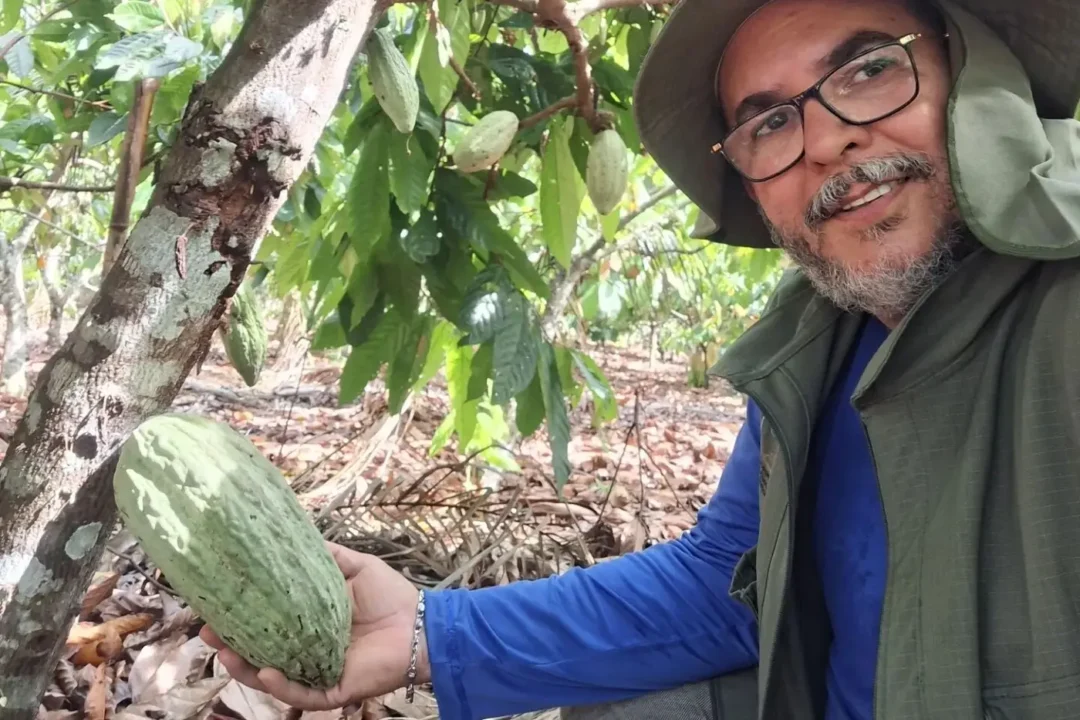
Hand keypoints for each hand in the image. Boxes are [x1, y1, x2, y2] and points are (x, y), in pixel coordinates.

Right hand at [200, 541, 428, 709]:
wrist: (422, 624)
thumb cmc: (392, 597)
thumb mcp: (355, 568)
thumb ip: (327, 556)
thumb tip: (297, 536)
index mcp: (310, 624)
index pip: (266, 625)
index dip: (239, 618)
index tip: (213, 604)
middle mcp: (309, 651)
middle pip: (260, 654)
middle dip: (230, 646)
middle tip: (207, 630)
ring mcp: (320, 672)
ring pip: (273, 678)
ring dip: (245, 669)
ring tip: (223, 652)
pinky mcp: (335, 689)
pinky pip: (303, 693)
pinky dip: (282, 685)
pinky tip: (265, 671)